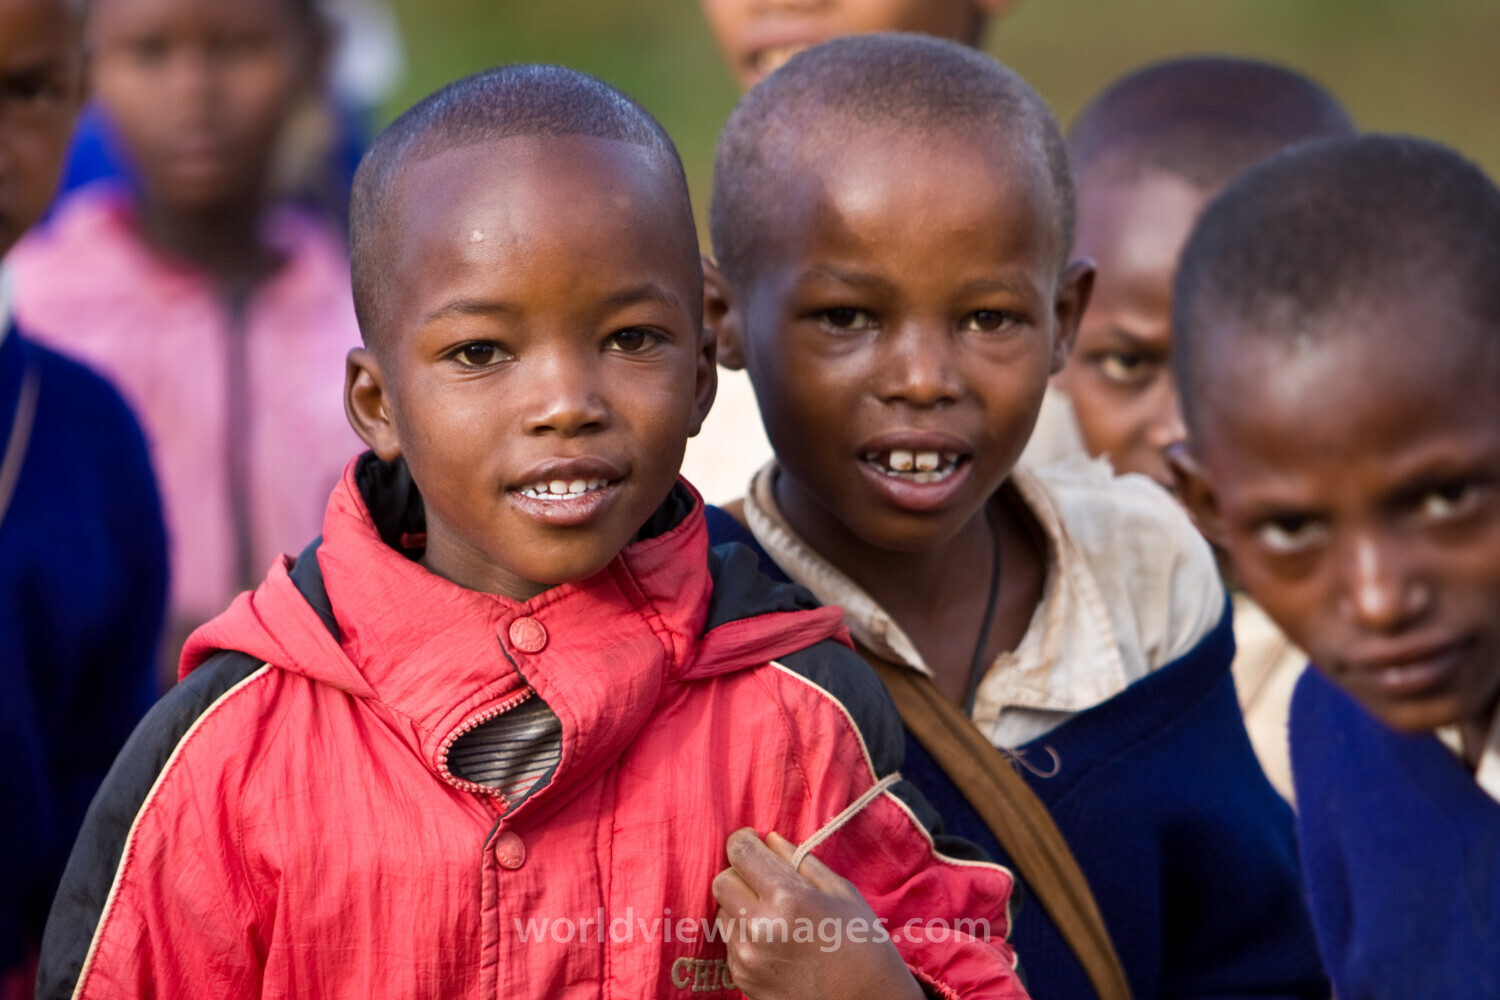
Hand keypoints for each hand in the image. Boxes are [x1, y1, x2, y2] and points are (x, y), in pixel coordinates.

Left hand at [712, 829, 924, 999]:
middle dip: (740, 873)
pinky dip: (745, 935)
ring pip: (723, 913)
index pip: (739, 852)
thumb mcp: (841, 892)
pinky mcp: (743, 980)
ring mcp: (747, 958)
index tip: (753, 842)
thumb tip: (769, 840)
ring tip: (775, 916)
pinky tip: (776, 942)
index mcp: (787, 899)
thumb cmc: (862, 944)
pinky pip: (730, 943)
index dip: (744, 840)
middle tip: (766, 880)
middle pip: (722, 881)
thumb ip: (800, 861)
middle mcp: (759, 929)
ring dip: (741, 906)